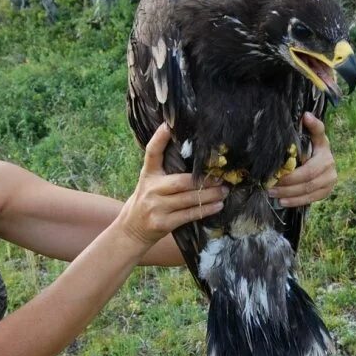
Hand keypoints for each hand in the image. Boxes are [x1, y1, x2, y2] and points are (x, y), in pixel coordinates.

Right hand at [117, 124, 226, 247]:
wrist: (131, 230)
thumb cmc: (146, 202)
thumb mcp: (149, 182)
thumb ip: (165, 171)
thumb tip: (196, 159)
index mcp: (148, 174)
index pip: (152, 153)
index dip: (159, 138)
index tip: (168, 125)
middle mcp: (151, 189)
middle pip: (181, 181)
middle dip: (204, 180)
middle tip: (221, 176)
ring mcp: (156, 207)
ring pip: (189, 198)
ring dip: (210, 195)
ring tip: (224, 191)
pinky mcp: (163, 223)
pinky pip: (189, 214)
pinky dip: (206, 210)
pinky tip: (218, 205)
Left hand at [267, 112, 336, 206]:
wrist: (322, 164)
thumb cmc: (310, 149)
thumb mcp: (310, 138)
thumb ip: (310, 129)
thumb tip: (306, 115)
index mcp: (324, 149)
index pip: (317, 142)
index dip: (310, 136)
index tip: (302, 126)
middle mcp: (330, 164)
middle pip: (307, 176)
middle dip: (287, 182)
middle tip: (270, 183)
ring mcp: (330, 179)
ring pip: (308, 189)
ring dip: (288, 193)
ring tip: (272, 192)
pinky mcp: (327, 191)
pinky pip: (311, 199)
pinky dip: (296, 201)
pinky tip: (283, 201)